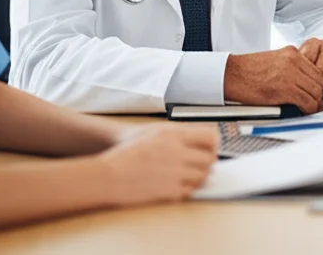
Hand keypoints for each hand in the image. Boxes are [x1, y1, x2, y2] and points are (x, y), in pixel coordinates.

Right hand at [98, 124, 217, 205]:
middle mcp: (177, 151)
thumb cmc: (127, 153)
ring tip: (188, 176)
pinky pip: (190, 190)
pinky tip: (177, 185)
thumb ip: (176, 134)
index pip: (210, 137)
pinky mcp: (171, 190)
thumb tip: (198, 139)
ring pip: (203, 176)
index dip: (212, 145)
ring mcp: (175, 172)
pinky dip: (187, 189)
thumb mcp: (153, 132)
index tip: (209, 150)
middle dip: (207, 163)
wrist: (110, 175)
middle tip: (200, 166)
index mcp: (173, 134)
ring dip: (199, 177)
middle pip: (209, 158)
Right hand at [224, 46, 322, 113]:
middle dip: (316, 93)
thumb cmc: (248, 71)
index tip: (312, 91)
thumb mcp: (274, 61)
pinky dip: (306, 109)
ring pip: (316, 92)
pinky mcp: (285, 89)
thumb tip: (304, 83)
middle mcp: (294, 61)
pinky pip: (307, 102)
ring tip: (303, 106)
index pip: (317, 70)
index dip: (316, 84)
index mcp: (291, 53)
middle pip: (319, 81)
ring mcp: (290, 74)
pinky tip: (299, 110)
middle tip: (309, 101)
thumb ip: (291, 68)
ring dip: (312, 102)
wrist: (231, 74)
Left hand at [299, 38, 322, 96]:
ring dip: (322, 87)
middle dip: (312, 81)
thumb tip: (293, 82)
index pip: (307, 60)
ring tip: (317, 87)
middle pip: (319, 71)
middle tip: (309, 85)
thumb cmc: (311, 62)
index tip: (300, 77)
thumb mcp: (300, 60)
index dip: (302, 72)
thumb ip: (296, 67)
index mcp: (313, 44)